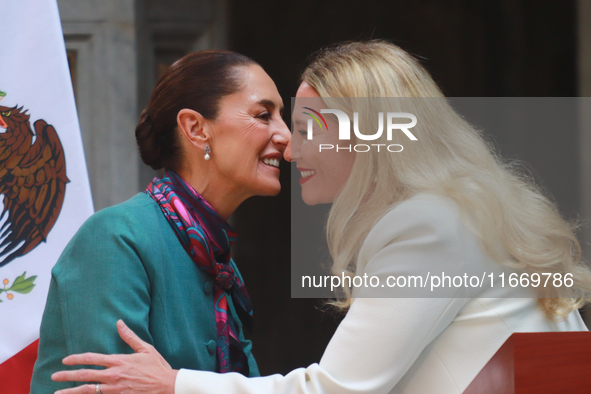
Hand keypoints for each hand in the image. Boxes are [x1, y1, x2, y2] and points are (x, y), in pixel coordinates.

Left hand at [52, 320, 177, 393]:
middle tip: (54, 377)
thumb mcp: (145, 349)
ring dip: (71, 392)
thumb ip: (129, 336)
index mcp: (119, 361)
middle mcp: (113, 376)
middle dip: (67, 376)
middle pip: (85, 375)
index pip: (92, 358)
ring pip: (88, 391)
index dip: (76, 359)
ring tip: (58, 393)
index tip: (66, 360)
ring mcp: (115, 390)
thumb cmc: (157, 367)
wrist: (167, 385)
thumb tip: (119, 323)